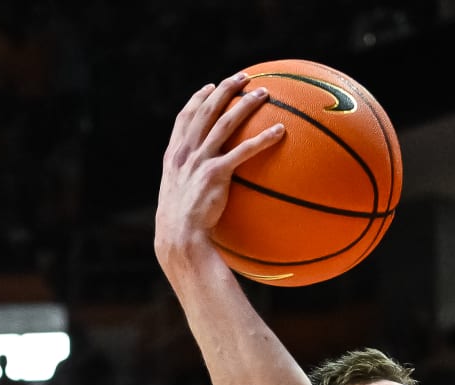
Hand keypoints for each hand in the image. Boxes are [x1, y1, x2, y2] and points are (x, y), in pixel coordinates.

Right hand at [155, 73, 284, 265]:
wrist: (178, 236)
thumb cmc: (182, 225)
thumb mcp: (179, 198)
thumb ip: (191, 184)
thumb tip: (206, 188)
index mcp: (174, 155)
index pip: (184, 118)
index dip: (197, 99)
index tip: (209, 87)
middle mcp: (185, 152)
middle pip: (206, 111)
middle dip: (224, 90)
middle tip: (242, 77)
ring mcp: (200, 161)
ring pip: (225, 123)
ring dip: (245, 105)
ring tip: (264, 93)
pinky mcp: (216, 174)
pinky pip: (244, 151)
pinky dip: (263, 138)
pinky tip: (280, 131)